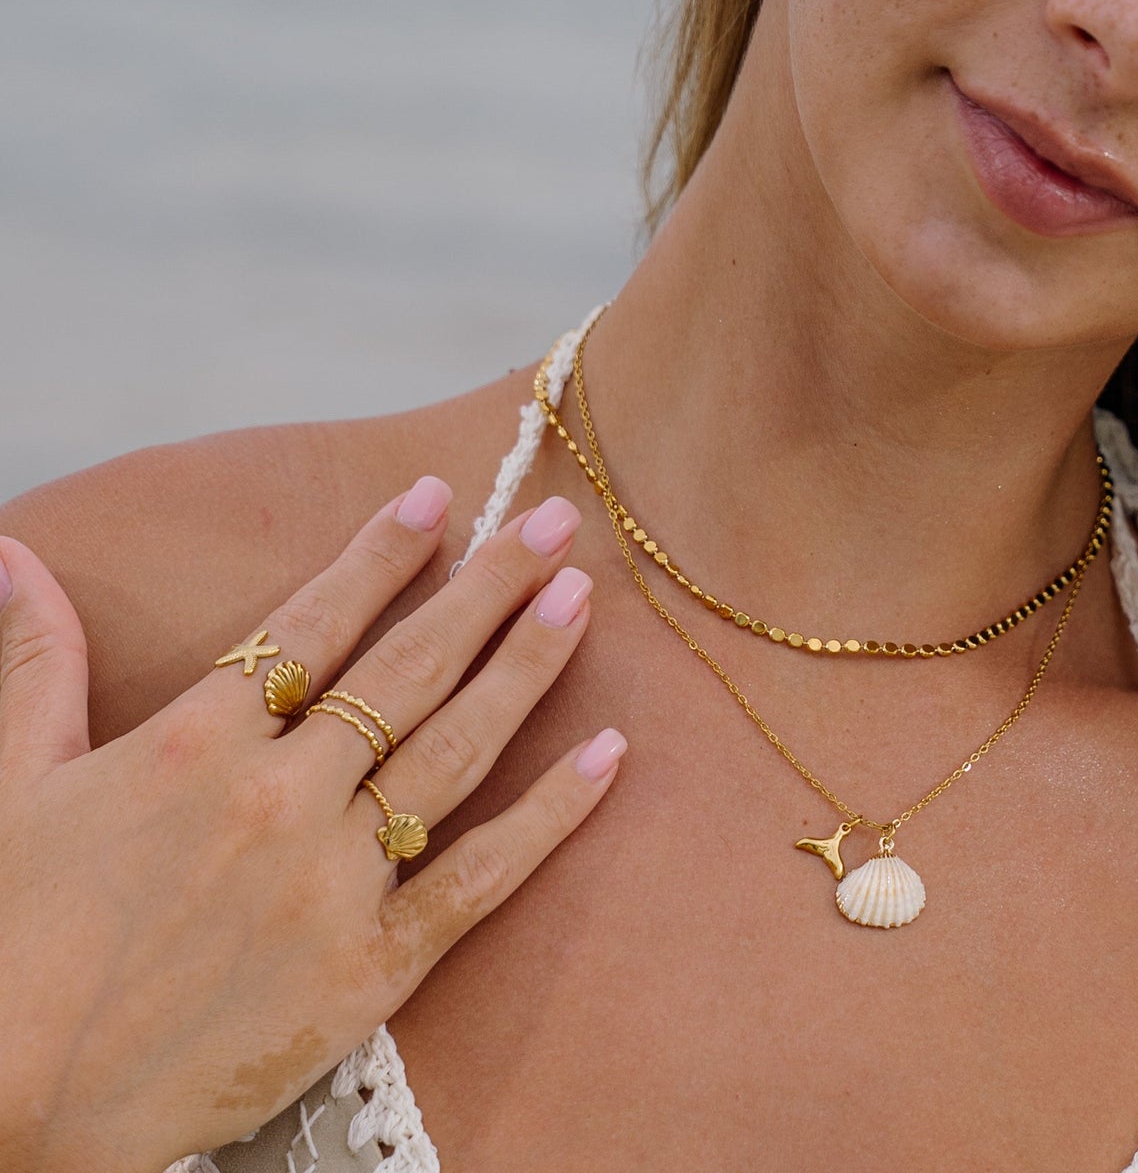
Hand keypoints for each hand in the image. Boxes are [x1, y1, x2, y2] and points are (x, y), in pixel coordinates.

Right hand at [0, 480, 624, 1172]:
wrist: (6, 1114)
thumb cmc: (10, 943)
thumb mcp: (9, 789)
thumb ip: (34, 664)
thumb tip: (12, 551)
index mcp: (194, 747)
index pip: (313, 622)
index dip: (380, 554)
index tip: (438, 496)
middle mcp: (279, 801)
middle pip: (408, 669)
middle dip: (487, 586)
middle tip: (556, 523)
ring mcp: (332, 885)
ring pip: (455, 751)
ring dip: (525, 669)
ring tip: (578, 600)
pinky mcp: (370, 970)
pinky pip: (480, 879)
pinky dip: (551, 816)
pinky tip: (608, 756)